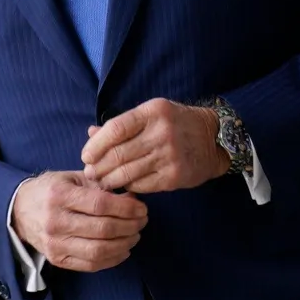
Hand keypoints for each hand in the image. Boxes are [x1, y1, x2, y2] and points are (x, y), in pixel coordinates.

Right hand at [10, 171, 147, 272]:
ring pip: (99, 250)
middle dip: (130, 226)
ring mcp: (55, 244)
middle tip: (142, 221)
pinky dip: (112, 259)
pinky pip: (91, 264)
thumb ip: (100, 186)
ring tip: (134, 235)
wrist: (19, 211)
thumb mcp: (71, 179)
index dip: (127, 208)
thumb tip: (132, 198)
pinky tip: (123, 249)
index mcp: (59, 196)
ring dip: (125, 244)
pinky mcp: (57, 259)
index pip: (101, 204)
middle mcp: (55, 221)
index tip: (141, 208)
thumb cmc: (50, 191)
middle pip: (103, 229)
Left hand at [82, 98, 228, 193]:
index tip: (86, 155)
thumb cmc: (175, 124)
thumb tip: (90, 134)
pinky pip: (142, 185)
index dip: (96, 145)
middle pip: (118, 154)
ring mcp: (170, 155)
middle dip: (98, 167)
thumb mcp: (150, 114)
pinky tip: (122, 186)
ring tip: (101, 182)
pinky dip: (128, 187)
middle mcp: (162, 132)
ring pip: (128, 173)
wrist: (213, 139)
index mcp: (153, 112)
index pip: (115, 129)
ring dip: (109, 180)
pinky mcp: (175, 176)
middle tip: (90, 173)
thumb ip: (121, 125)